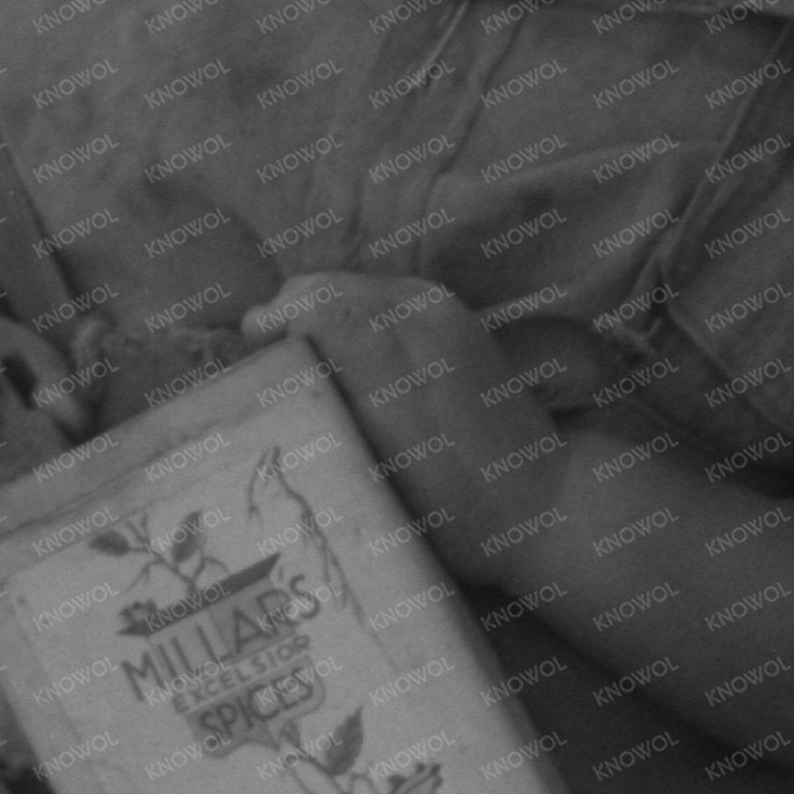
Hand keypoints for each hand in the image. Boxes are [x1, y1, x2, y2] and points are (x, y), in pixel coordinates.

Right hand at [239, 273, 575, 567]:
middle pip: (319, 286)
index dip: (265, 327)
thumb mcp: (372, 475)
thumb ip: (318, 411)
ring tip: (310, 367)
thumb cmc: (453, 508)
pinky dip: (353, 316)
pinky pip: (380, 294)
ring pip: (348, 286)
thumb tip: (263, 372)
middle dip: (284, 318)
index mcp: (388, 354)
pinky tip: (355, 363)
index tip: (249, 365)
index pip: (303, 304)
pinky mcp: (453, 313)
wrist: (544, 500)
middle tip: (271, 368)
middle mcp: (412, 315)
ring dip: (318, 315)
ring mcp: (438, 307)